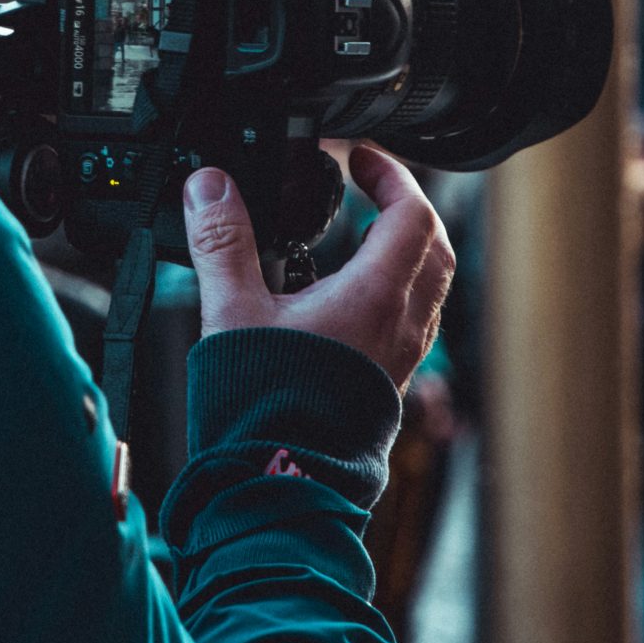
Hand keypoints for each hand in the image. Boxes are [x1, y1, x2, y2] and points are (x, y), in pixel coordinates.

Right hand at [183, 144, 454, 390]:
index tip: (360, 159)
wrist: (278, 483)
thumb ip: (221, 241)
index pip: (411, 214)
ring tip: (364, 237)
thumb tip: (209, 186)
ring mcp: (398, 359)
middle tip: (372, 189)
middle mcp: (399, 327)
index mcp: (373, 297)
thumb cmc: (264, 409)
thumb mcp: (233, 311)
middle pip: (434, 248)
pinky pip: (411, 324)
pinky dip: (395, 293)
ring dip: (407, 252)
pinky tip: (352, 300)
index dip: (390, 176)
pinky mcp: (386, 386)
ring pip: (429, 288)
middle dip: (408, 209)